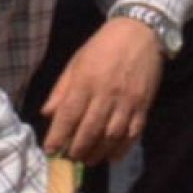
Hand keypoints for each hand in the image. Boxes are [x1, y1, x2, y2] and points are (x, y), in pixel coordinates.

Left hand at [40, 17, 164, 164]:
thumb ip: (61, 89)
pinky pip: (133, 132)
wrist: (140, 32)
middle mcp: (106, 94)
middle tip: (70, 159)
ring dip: (98, 152)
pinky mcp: (144, 105)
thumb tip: (48, 114)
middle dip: (78, 149)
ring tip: (89, 160)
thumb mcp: (76, 62)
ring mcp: (127, 101)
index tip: (50, 150)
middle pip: (90, 130)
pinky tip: (112, 155)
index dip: (58, 136)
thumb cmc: (103, 46)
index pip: (69, 115)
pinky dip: (122, 148)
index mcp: (86, 81)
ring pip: (112, 135)